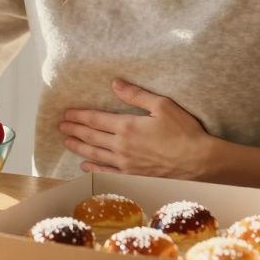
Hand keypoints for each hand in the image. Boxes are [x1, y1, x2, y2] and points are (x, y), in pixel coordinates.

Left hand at [59, 79, 216, 178]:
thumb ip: (136, 95)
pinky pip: (107, 172)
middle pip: (91, 137)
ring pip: (95, 154)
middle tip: (60, 126)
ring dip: (79, 147)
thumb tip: (115, 83)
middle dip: (74, 130)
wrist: (199, 162)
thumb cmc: (183, 132)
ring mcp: (126, 164)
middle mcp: (121, 147)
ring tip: (66, 142)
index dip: (79, 116)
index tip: (66, 113)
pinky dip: (93, 168)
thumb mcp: (162, 105)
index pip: (95, 120)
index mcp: (127, 127)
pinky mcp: (133, 176)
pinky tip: (85, 165)